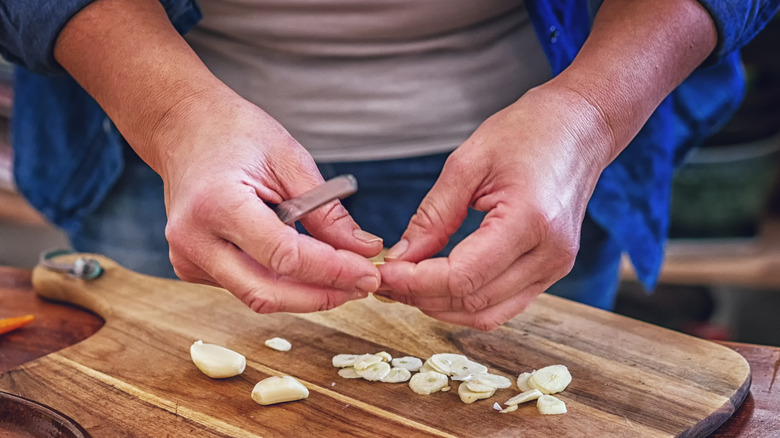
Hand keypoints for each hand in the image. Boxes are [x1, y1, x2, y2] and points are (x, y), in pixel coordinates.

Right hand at [154, 90, 382, 312]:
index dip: (332, 271)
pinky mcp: (191, 266)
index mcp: (216, 204)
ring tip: (344, 277)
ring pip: (258, 295)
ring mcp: (188, 257)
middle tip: (362, 285)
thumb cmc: (235, 134)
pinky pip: (246, 285)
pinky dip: (282, 282)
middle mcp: (194, 239)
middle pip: (267, 293)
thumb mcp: (290, 160)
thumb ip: (326, 211)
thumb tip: (364, 250)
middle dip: (321, 296)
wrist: (183, 128)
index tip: (368, 272)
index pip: (284, 257)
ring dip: (305, 293)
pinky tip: (307, 267)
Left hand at [377, 83, 614, 329]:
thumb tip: (400, 258)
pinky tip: (438, 285)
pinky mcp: (552, 271)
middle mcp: (549, 254)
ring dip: (441, 306)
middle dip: (421, 297)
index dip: (416, 283)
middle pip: (473, 301)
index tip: (384, 273)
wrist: (579, 127)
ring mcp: (555, 267)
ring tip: (407, 285)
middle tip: (386, 280)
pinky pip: (503, 305)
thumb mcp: (468, 163)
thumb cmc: (529, 131)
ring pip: (487, 314)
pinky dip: (466, 303)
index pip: (462, 277)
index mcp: (530, 221)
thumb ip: (433, 216)